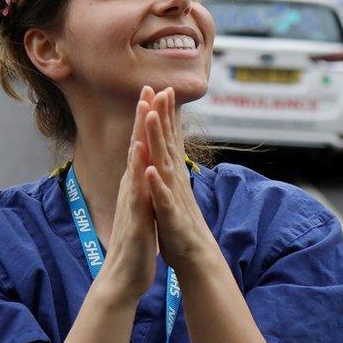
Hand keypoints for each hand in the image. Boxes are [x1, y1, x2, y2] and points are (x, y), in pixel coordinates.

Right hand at [98, 86, 158, 301]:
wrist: (124, 275)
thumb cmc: (136, 241)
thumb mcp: (141, 206)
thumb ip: (141, 185)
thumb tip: (145, 165)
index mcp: (136, 183)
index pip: (141, 145)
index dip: (147, 119)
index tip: (154, 92)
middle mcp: (131, 187)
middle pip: (136, 146)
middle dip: (142, 117)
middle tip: (148, 88)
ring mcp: (132, 201)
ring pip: (135, 164)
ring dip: (140, 138)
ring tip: (145, 114)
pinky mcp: (135, 218)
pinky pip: (139, 194)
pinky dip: (141, 176)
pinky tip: (145, 161)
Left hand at [142, 88, 218, 272]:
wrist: (193, 255)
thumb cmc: (179, 222)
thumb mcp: (172, 190)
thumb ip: (170, 168)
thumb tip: (168, 148)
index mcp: (172, 174)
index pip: (168, 139)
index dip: (164, 114)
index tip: (161, 88)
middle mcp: (175, 180)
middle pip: (168, 143)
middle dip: (163, 116)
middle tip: (162, 89)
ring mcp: (173, 197)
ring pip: (164, 164)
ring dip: (158, 140)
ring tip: (151, 117)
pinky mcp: (170, 217)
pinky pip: (162, 199)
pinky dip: (156, 184)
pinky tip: (150, 170)